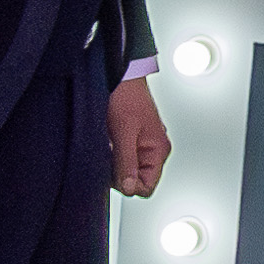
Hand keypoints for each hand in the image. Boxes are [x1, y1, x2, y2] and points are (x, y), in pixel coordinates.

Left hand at [109, 76, 170, 197]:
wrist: (120, 76)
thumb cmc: (126, 96)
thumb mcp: (124, 132)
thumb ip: (126, 161)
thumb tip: (128, 188)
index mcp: (158, 150)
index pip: (146, 187)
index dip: (128, 185)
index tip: (114, 172)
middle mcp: (152, 150)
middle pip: (134, 180)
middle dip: (118, 172)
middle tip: (108, 153)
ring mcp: (140, 145)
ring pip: (124, 169)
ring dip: (112, 161)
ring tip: (107, 143)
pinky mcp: (129, 140)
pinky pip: (119, 157)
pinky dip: (109, 153)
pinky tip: (105, 141)